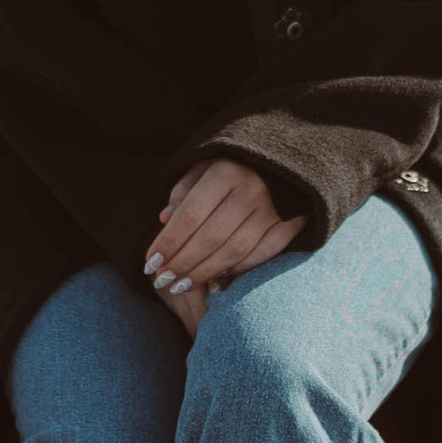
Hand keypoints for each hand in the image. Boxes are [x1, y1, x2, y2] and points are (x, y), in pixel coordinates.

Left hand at [145, 156, 304, 312]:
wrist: (285, 156)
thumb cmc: (233, 163)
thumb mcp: (204, 166)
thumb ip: (183, 192)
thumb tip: (164, 219)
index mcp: (226, 171)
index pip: (190, 215)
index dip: (168, 242)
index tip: (149, 263)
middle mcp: (252, 190)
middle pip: (210, 238)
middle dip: (182, 264)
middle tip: (162, 281)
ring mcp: (274, 209)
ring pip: (234, 251)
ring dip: (204, 273)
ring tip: (181, 286)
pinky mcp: (291, 223)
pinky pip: (263, 255)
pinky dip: (238, 270)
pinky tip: (216, 281)